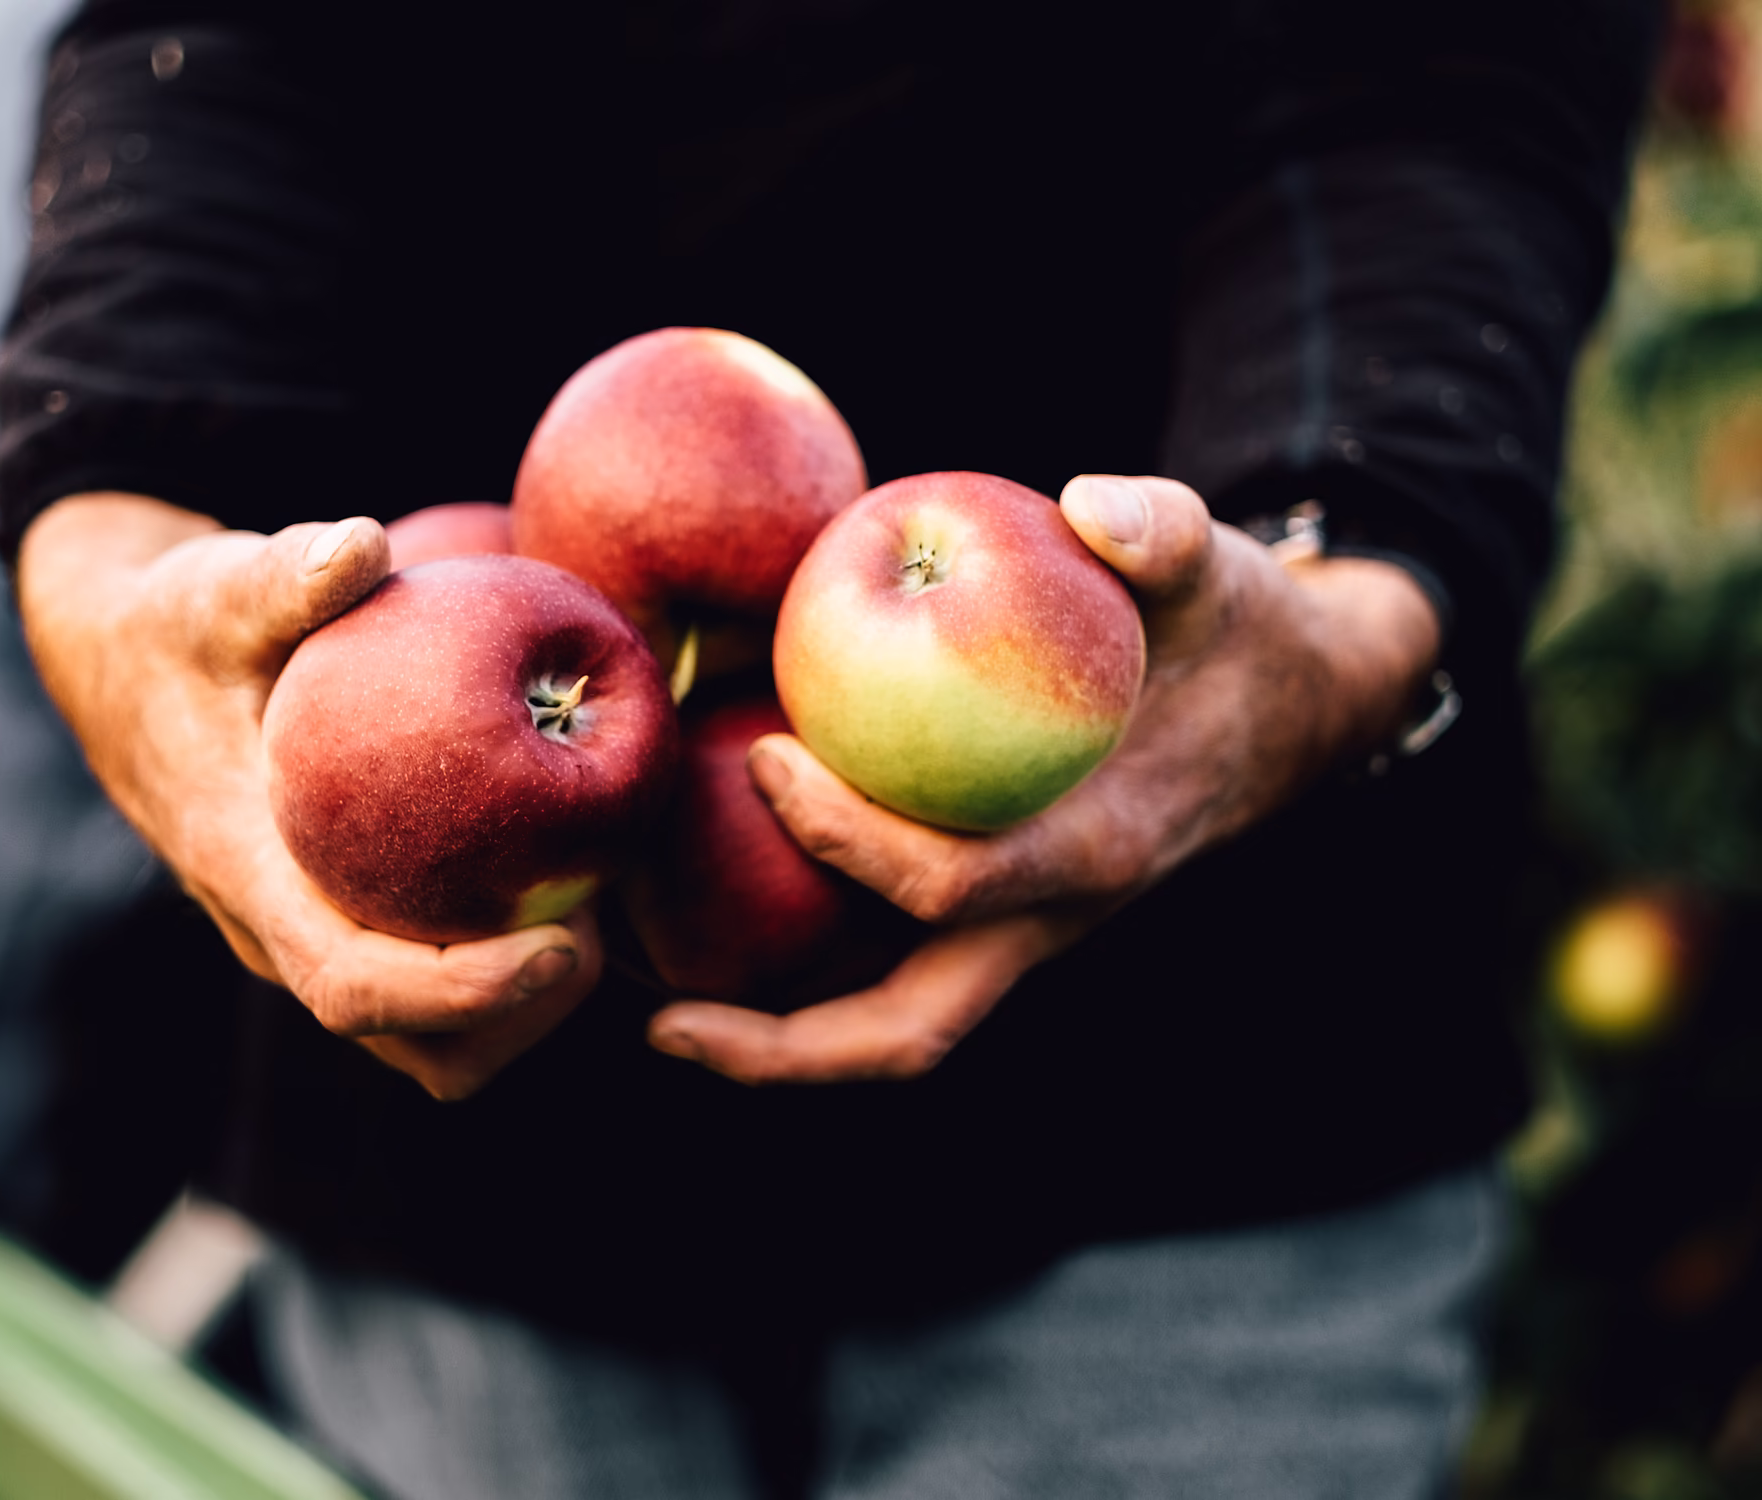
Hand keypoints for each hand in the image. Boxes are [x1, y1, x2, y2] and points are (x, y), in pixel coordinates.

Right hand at [18, 493, 603, 1099]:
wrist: (128, 667)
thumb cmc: (184, 627)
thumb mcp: (217, 591)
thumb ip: (281, 573)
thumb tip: (360, 544)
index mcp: (250, 875)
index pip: (353, 984)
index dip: (461, 992)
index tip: (559, 948)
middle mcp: (280, 933)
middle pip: (412, 1044)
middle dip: (517, 1016)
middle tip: (600, 923)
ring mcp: (315, 936)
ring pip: (430, 1038)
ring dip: (519, 1009)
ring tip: (593, 910)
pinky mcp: (347, 922)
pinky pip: (435, 988)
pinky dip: (504, 967)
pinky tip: (563, 881)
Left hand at [648, 475, 1439, 1084]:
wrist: (1291, 708)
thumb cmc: (1233, 633)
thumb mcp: (1216, 564)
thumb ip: (1164, 532)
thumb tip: (1090, 506)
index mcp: (1096, 850)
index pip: (950, 884)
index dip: (845, 837)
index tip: (763, 752)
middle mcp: (1051, 917)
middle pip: (908, 1031)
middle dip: (782, 1050)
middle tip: (656, 1024)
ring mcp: (1021, 930)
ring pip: (892, 1025)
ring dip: (775, 1037)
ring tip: (650, 1002)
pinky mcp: (996, 912)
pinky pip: (886, 966)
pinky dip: (801, 966)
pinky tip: (710, 908)